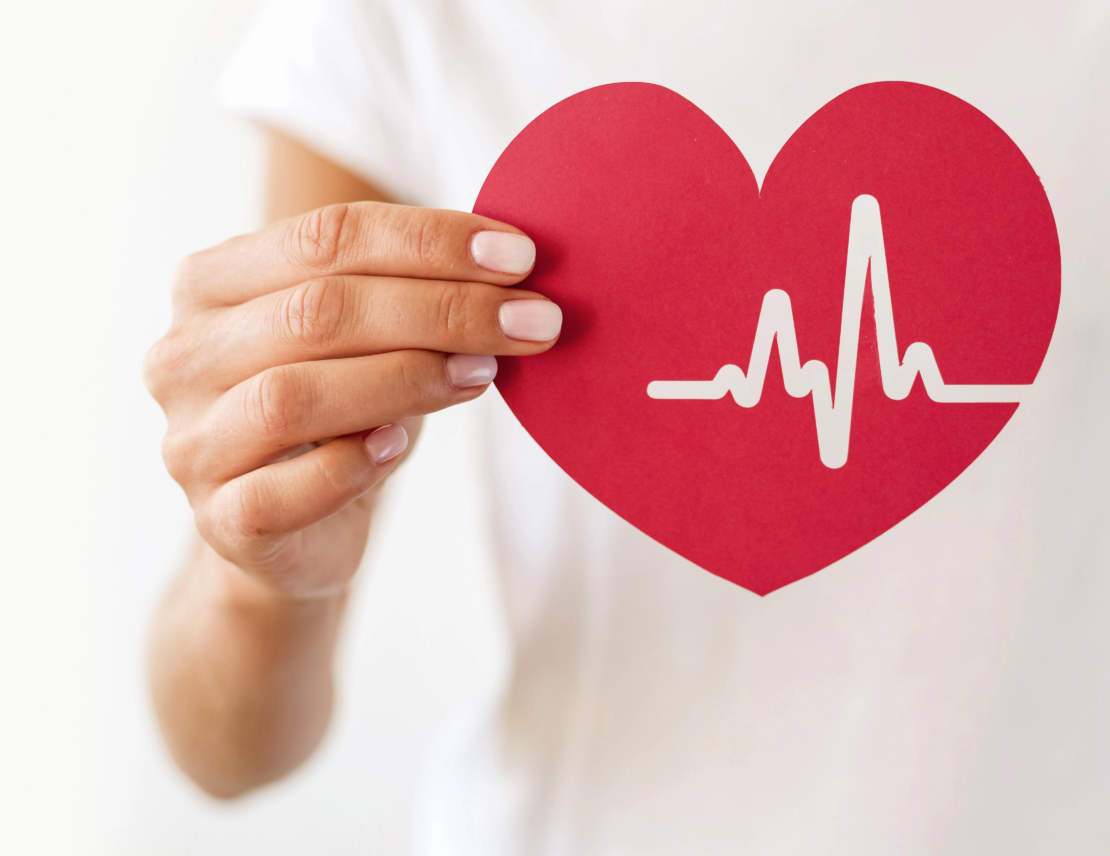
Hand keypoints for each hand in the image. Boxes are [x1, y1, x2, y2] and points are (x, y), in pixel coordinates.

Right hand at [144, 202, 559, 597]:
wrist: (291, 531)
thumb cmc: (339, 412)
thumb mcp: (368, 338)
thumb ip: (410, 292)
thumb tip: (513, 264)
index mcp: (212, 282)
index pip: (326, 237)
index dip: (430, 241)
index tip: (520, 256)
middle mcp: (184, 354)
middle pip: (318, 311)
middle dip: (443, 310)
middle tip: (533, 320)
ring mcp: (191, 441)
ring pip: (294, 395)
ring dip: (407, 379)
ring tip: (484, 373)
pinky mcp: (219, 519)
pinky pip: (281, 491)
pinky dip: (352, 465)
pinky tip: (400, 446)